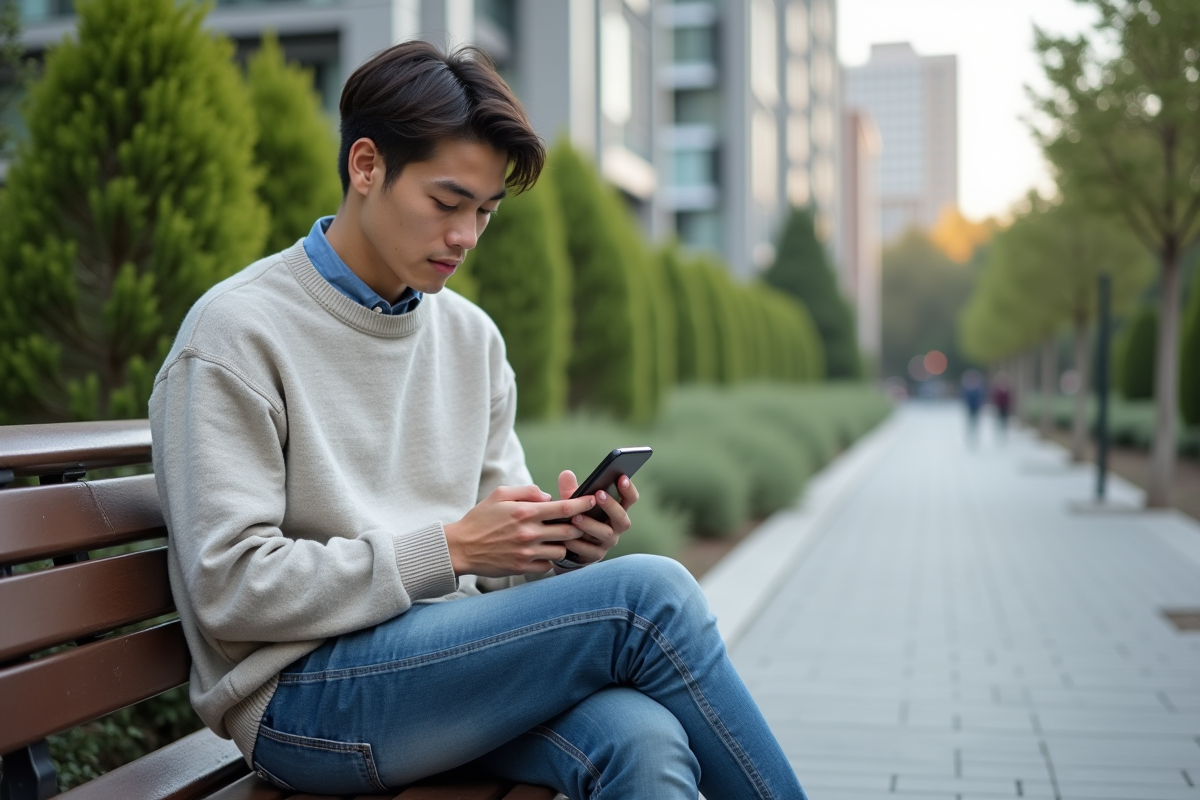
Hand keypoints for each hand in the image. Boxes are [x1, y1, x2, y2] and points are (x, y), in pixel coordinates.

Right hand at [444, 485, 597, 576]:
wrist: (460, 547)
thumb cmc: (480, 518)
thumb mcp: (500, 495)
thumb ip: (527, 491)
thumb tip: (548, 496)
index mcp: (525, 512)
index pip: (564, 508)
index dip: (583, 504)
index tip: (593, 500)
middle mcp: (529, 533)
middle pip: (569, 531)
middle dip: (577, 526)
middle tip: (578, 523)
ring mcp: (526, 552)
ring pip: (561, 550)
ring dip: (563, 544)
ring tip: (557, 539)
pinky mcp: (522, 567)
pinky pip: (548, 565)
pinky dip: (549, 559)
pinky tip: (543, 552)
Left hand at [554, 469, 639, 567]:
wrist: (567, 545)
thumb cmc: (576, 517)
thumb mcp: (573, 502)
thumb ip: (570, 489)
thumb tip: (566, 474)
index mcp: (616, 510)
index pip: (629, 499)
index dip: (628, 489)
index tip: (621, 477)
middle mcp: (616, 527)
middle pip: (622, 518)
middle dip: (611, 506)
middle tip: (598, 495)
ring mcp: (607, 542)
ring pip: (606, 534)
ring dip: (591, 525)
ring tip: (575, 518)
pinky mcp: (596, 556)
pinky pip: (590, 551)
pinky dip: (579, 544)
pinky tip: (567, 539)